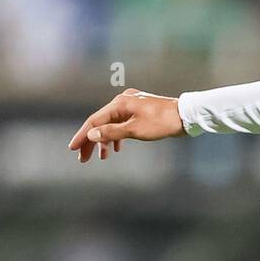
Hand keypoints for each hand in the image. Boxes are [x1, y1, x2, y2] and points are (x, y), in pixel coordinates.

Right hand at [68, 88, 184, 161]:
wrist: (185, 115)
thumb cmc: (162, 123)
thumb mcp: (135, 130)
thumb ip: (112, 132)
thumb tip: (92, 135)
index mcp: (119, 104)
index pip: (94, 121)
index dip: (83, 136)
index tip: (73, 149)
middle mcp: (122, 102)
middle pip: (100, 123)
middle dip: (92, 141)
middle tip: (84, 158)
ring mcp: (131, 106)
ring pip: (111, 124)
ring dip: (105, 141)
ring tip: (102, 157)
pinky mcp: (139, 112)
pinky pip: (122, 124)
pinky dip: (117, 136)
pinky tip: (116, 148)